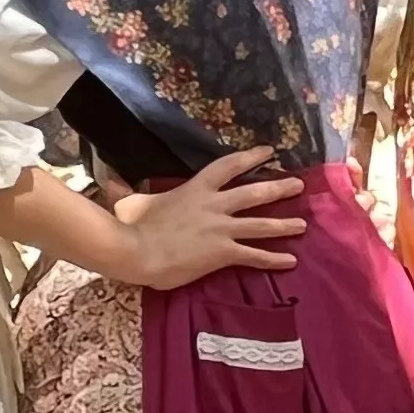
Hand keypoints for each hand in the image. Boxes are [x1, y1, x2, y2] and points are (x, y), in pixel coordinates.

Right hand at [119, 148, 307, 287]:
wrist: (137, 251)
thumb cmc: (133, 226)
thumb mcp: (134, 202)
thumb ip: (132, 192)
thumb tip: (111, 184)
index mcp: (195, 189)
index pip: (228, 167)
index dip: (250, 157)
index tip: (269, 151)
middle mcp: (214, 205)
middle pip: (254, 194)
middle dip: (278, 188)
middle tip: (299, 184)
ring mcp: (221, 229)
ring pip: (261, 225)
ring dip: (284, 224)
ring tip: (302, 225)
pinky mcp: (223, 253)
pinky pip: (254, 256)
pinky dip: (274, 259)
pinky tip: (291, 261)